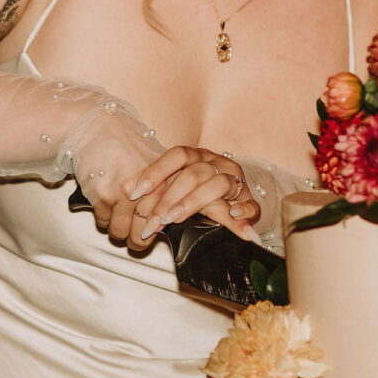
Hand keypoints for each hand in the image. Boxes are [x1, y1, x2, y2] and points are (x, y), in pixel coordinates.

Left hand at [115, 146, 260, 250]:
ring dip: (193, 203)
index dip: (155, 171)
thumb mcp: (176, 188)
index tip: (135, 193)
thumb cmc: (196, 195)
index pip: (178, 155)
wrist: (233, 205)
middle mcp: (218, 163)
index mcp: (199, 156)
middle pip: (193, 173)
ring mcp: (236, 181)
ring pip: (218, 184)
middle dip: (168, 199)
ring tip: (174, 219)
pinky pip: (251, 204)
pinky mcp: (251, 202)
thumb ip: (158, 190)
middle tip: (152, 222)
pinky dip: (243, 209)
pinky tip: (231, 215)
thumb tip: (125, 191)